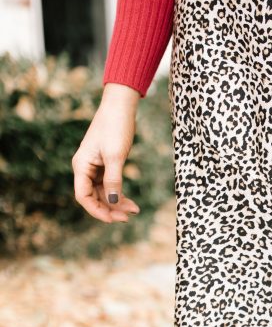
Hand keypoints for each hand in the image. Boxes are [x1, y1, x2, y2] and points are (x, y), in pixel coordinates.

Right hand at [71, 83, 141, 222]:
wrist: (120, 107)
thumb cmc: (115, 127)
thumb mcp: (115, 156)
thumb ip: (114, 180)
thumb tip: (114, 202)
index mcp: (81, 165)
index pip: (83, 196)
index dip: (96, 211)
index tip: (113, 219)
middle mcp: (85, 168)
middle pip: (94, 197)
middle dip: (110, 209)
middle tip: (129, 216)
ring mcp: (95, 167)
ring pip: (103, 193)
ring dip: (117, 203)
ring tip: (135, 210)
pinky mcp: (105, 164)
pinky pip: (110, 185)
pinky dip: (120, 194)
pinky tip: (131, 202)